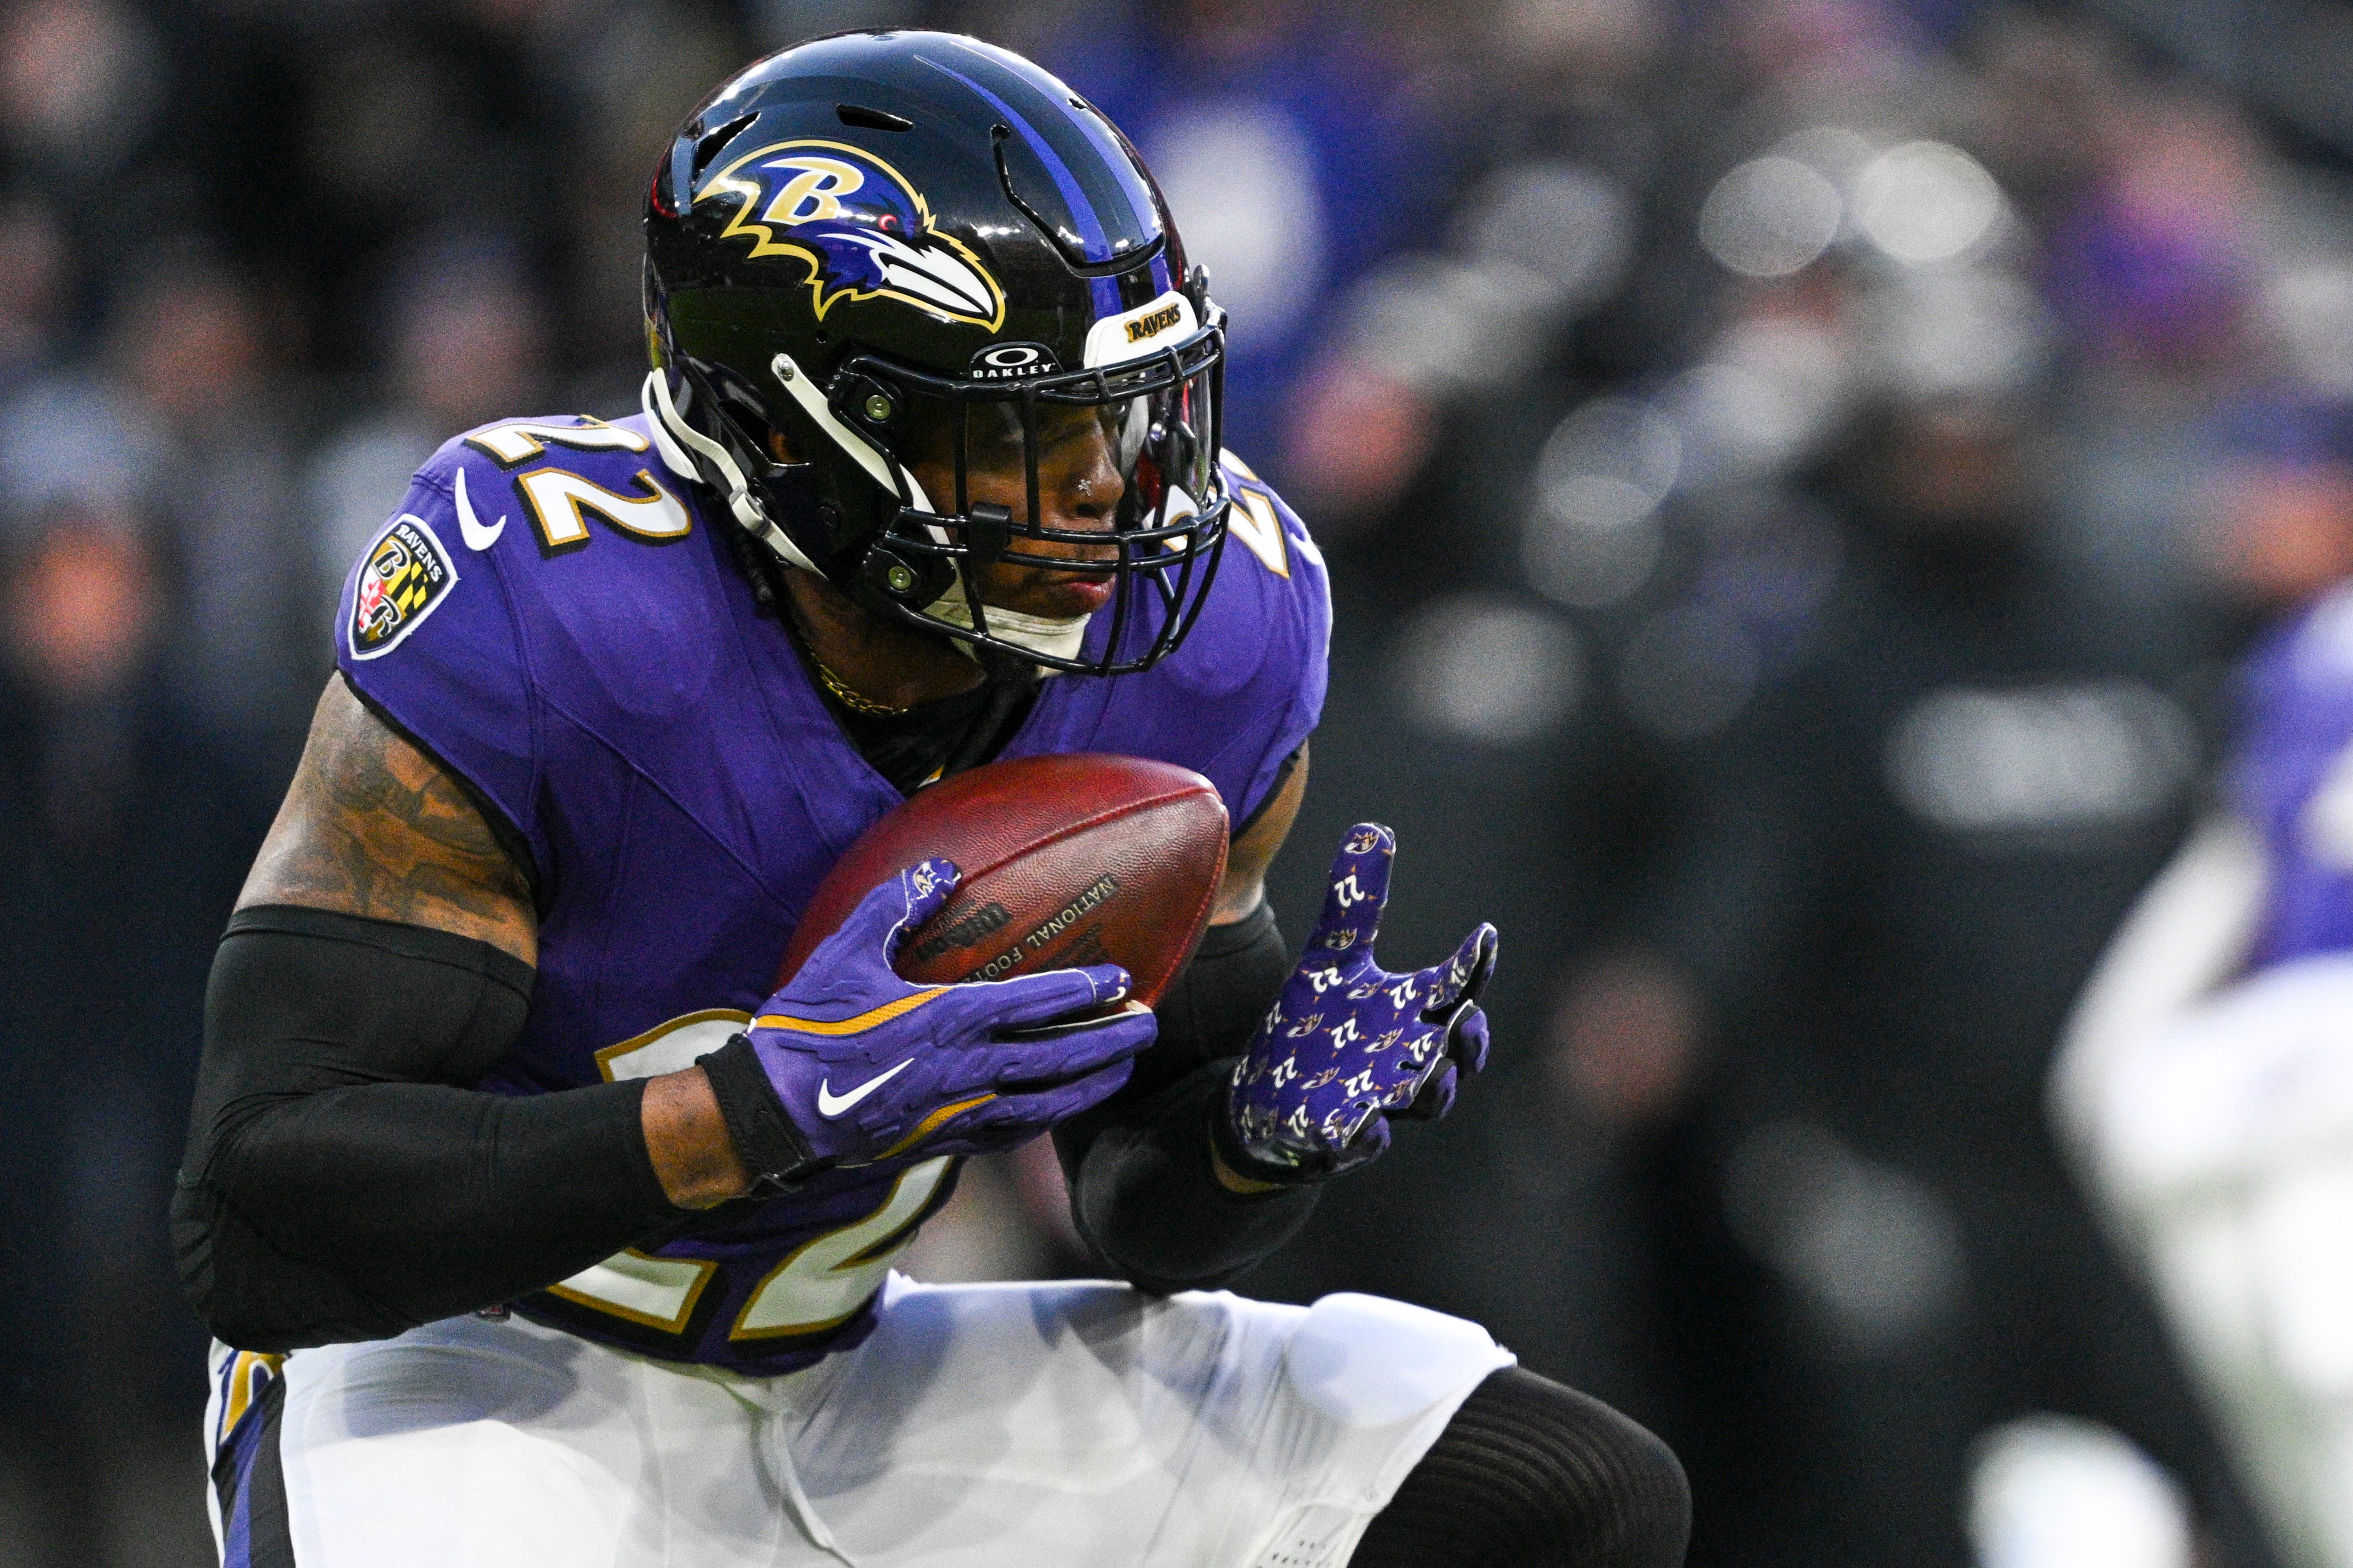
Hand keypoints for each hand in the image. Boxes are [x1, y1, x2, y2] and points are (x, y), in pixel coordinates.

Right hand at [737, 859, 1155, 1172]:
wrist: (773, 1115)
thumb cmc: (807, 1030)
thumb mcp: (845, 955)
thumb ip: (894, 907)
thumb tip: (937, 869)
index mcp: (948, 1019)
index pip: (1036, 1002)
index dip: (1084, 991)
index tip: (1123, 980)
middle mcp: (967, 1070)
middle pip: (1059, 1057)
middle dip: (1110, 1041)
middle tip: (1149, 1025)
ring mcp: (960, 1113)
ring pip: (1046, 1102)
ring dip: (1091, 1084)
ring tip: (1124, 1068)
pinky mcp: (944, 1143)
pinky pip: (1012, 1133)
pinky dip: (1046, 1118)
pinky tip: (1060, 1108)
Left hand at [1224, 825, 1496, 1181]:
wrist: (1268, 1092)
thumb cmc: (1316, 1022)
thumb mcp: (1331, 957)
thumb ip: (1356, 902)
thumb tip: (1373, 829)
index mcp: (1410, 1011)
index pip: (1457, 983)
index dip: (1476, 962)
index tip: (1484, 934)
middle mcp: (1406, 1057)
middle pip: (1456, 1053)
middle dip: (1469, 1043)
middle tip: (1466, 1021)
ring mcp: (1378, 1099)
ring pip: (1422, 1101)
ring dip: (1432, 1090)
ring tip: (1432, 1076)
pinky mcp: (1339, 1134)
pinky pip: (1362, 1142)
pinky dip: (1365, 1137)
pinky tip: (1364, 1125)